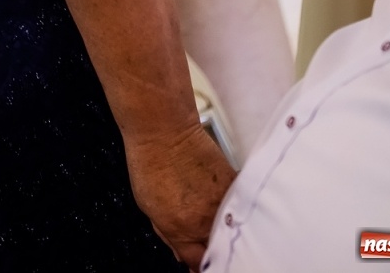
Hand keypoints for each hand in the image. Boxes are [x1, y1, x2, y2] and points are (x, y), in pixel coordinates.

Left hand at [124, 123, 235, 268]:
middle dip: (215, 252)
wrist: (164, 130)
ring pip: (233, 231)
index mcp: (182, 229)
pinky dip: (234, 212)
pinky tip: (225, 208)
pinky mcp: (235, 186)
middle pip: (219, 250)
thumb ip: (170, 235)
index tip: (202, 265)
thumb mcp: (150, 208)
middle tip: (208, 245)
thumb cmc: (151, 163)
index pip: (201, 263)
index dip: (202, 266)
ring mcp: (223, 203)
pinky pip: (239, 209)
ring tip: (215, 223)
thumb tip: (184, 255)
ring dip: (226, 232)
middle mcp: (206, 219)